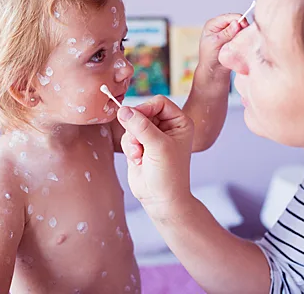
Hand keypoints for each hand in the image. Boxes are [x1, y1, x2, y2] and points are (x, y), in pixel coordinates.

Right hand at [117, 96, 194, 217]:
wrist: (161, 200)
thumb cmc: (168, 174)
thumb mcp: (158, 147)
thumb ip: (141, 126)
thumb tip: (123, 109)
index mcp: (180, 122)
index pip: (159, 102)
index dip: (146, 108)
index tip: (135, 118)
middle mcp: (167, 126)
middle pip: (143, 111)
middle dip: (137, 128)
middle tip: (140, 144)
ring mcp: (152, 136)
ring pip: (132, 124)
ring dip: (132, 140)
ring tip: (141, 155)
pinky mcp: (140, 145)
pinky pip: (127, 136)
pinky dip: (129, 147)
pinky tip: (138, 160)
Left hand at [199, 14, 249, 73]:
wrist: (213, 71)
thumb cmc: (209, 57)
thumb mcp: (215, 43)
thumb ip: (226, 33)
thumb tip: (237, 23)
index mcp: (213, 24)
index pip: (229, 17)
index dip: (238, 20)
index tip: (244, 27)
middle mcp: (221, 26)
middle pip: (236, 20)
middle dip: (242, 27)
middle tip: (244, 36)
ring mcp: (228, 33)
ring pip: (241, 28)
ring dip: (243, 33)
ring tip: (241, 42)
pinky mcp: (234, 39)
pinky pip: (242, 36)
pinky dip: (244, 38)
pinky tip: (243, 44)